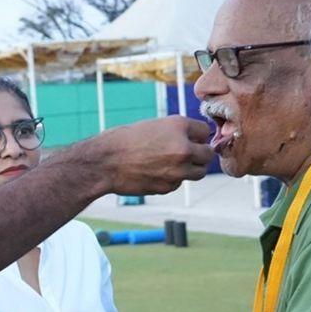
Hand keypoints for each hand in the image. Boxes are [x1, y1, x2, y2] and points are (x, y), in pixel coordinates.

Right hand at [80, 117, 212, 195]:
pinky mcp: (170, 185)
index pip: (204, 130)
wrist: (102, 163)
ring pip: (199, 171)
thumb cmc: (121, 141)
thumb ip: (174, 132)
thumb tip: (193, 140)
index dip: (195, 134)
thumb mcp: (151, 126)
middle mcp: (183, 147)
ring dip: (191, 167)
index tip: (188, 137)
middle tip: (185, 152)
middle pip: (207, 153)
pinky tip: (154, 172)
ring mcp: (178, 169)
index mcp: (178, 126)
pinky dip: (172, 178)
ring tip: (173, 164)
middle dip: (199, 152)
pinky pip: (180, 182)